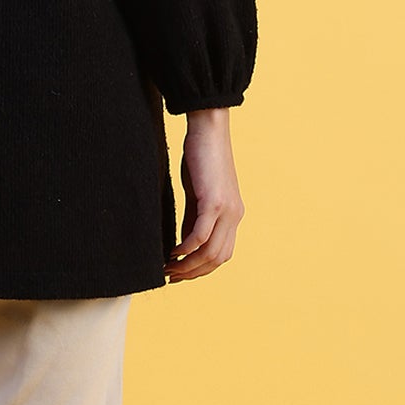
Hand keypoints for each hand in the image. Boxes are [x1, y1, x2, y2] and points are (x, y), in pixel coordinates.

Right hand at [165, 108, 244, 281]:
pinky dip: (186, 248)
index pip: (221, 254)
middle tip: (171, 275)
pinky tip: (172, 252)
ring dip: (188, 265)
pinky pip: (200, 235)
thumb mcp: (198, 194)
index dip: (201, 268)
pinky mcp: (214, 201)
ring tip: (169, 267)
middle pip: (218, 258)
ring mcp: (227, 210)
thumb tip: (185, 244)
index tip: (179, 272)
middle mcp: (234, 216)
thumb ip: (194, 219)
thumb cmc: (200, 157)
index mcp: (233, 215)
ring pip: (210, 252)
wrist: (209, 129)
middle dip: (193, 272)